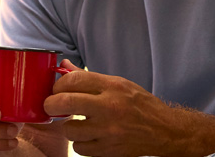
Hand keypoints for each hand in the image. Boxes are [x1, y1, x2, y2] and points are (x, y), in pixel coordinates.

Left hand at [44, 60, 199, 156]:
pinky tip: (89, 136)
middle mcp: (110, 107)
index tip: (57, 89)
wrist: (164, 130)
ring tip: (78, 123)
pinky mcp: (108, 150)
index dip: (58, 84)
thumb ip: (89, 78)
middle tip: (51, 106)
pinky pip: (79, 147)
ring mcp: (108, 131)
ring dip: (69, 126)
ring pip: (69, 129)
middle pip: (65, 102)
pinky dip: (80, 142)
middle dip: (51, 104)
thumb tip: (64, 67)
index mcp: (112, 87)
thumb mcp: (118, 84)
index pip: (73, 80)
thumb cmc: (140, 104)